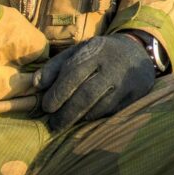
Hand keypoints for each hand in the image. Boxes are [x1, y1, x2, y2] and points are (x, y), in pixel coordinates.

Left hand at [34, 34, 154, 131]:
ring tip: (66, 124)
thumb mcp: (78, 51)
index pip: (73, 74)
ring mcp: (127, 80)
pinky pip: (114, 111)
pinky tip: (86, 119)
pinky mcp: (137, 93)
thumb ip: (55, 66)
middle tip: (53, 125)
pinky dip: (97, 117)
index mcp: (95, 50)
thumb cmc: (99, 53)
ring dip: (80, 118)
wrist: (136, 50)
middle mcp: (113, 65)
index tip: (46, 107)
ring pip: (100, 106)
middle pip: (86, 95)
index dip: (58, 93)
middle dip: (67, 113)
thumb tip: (36, 85)